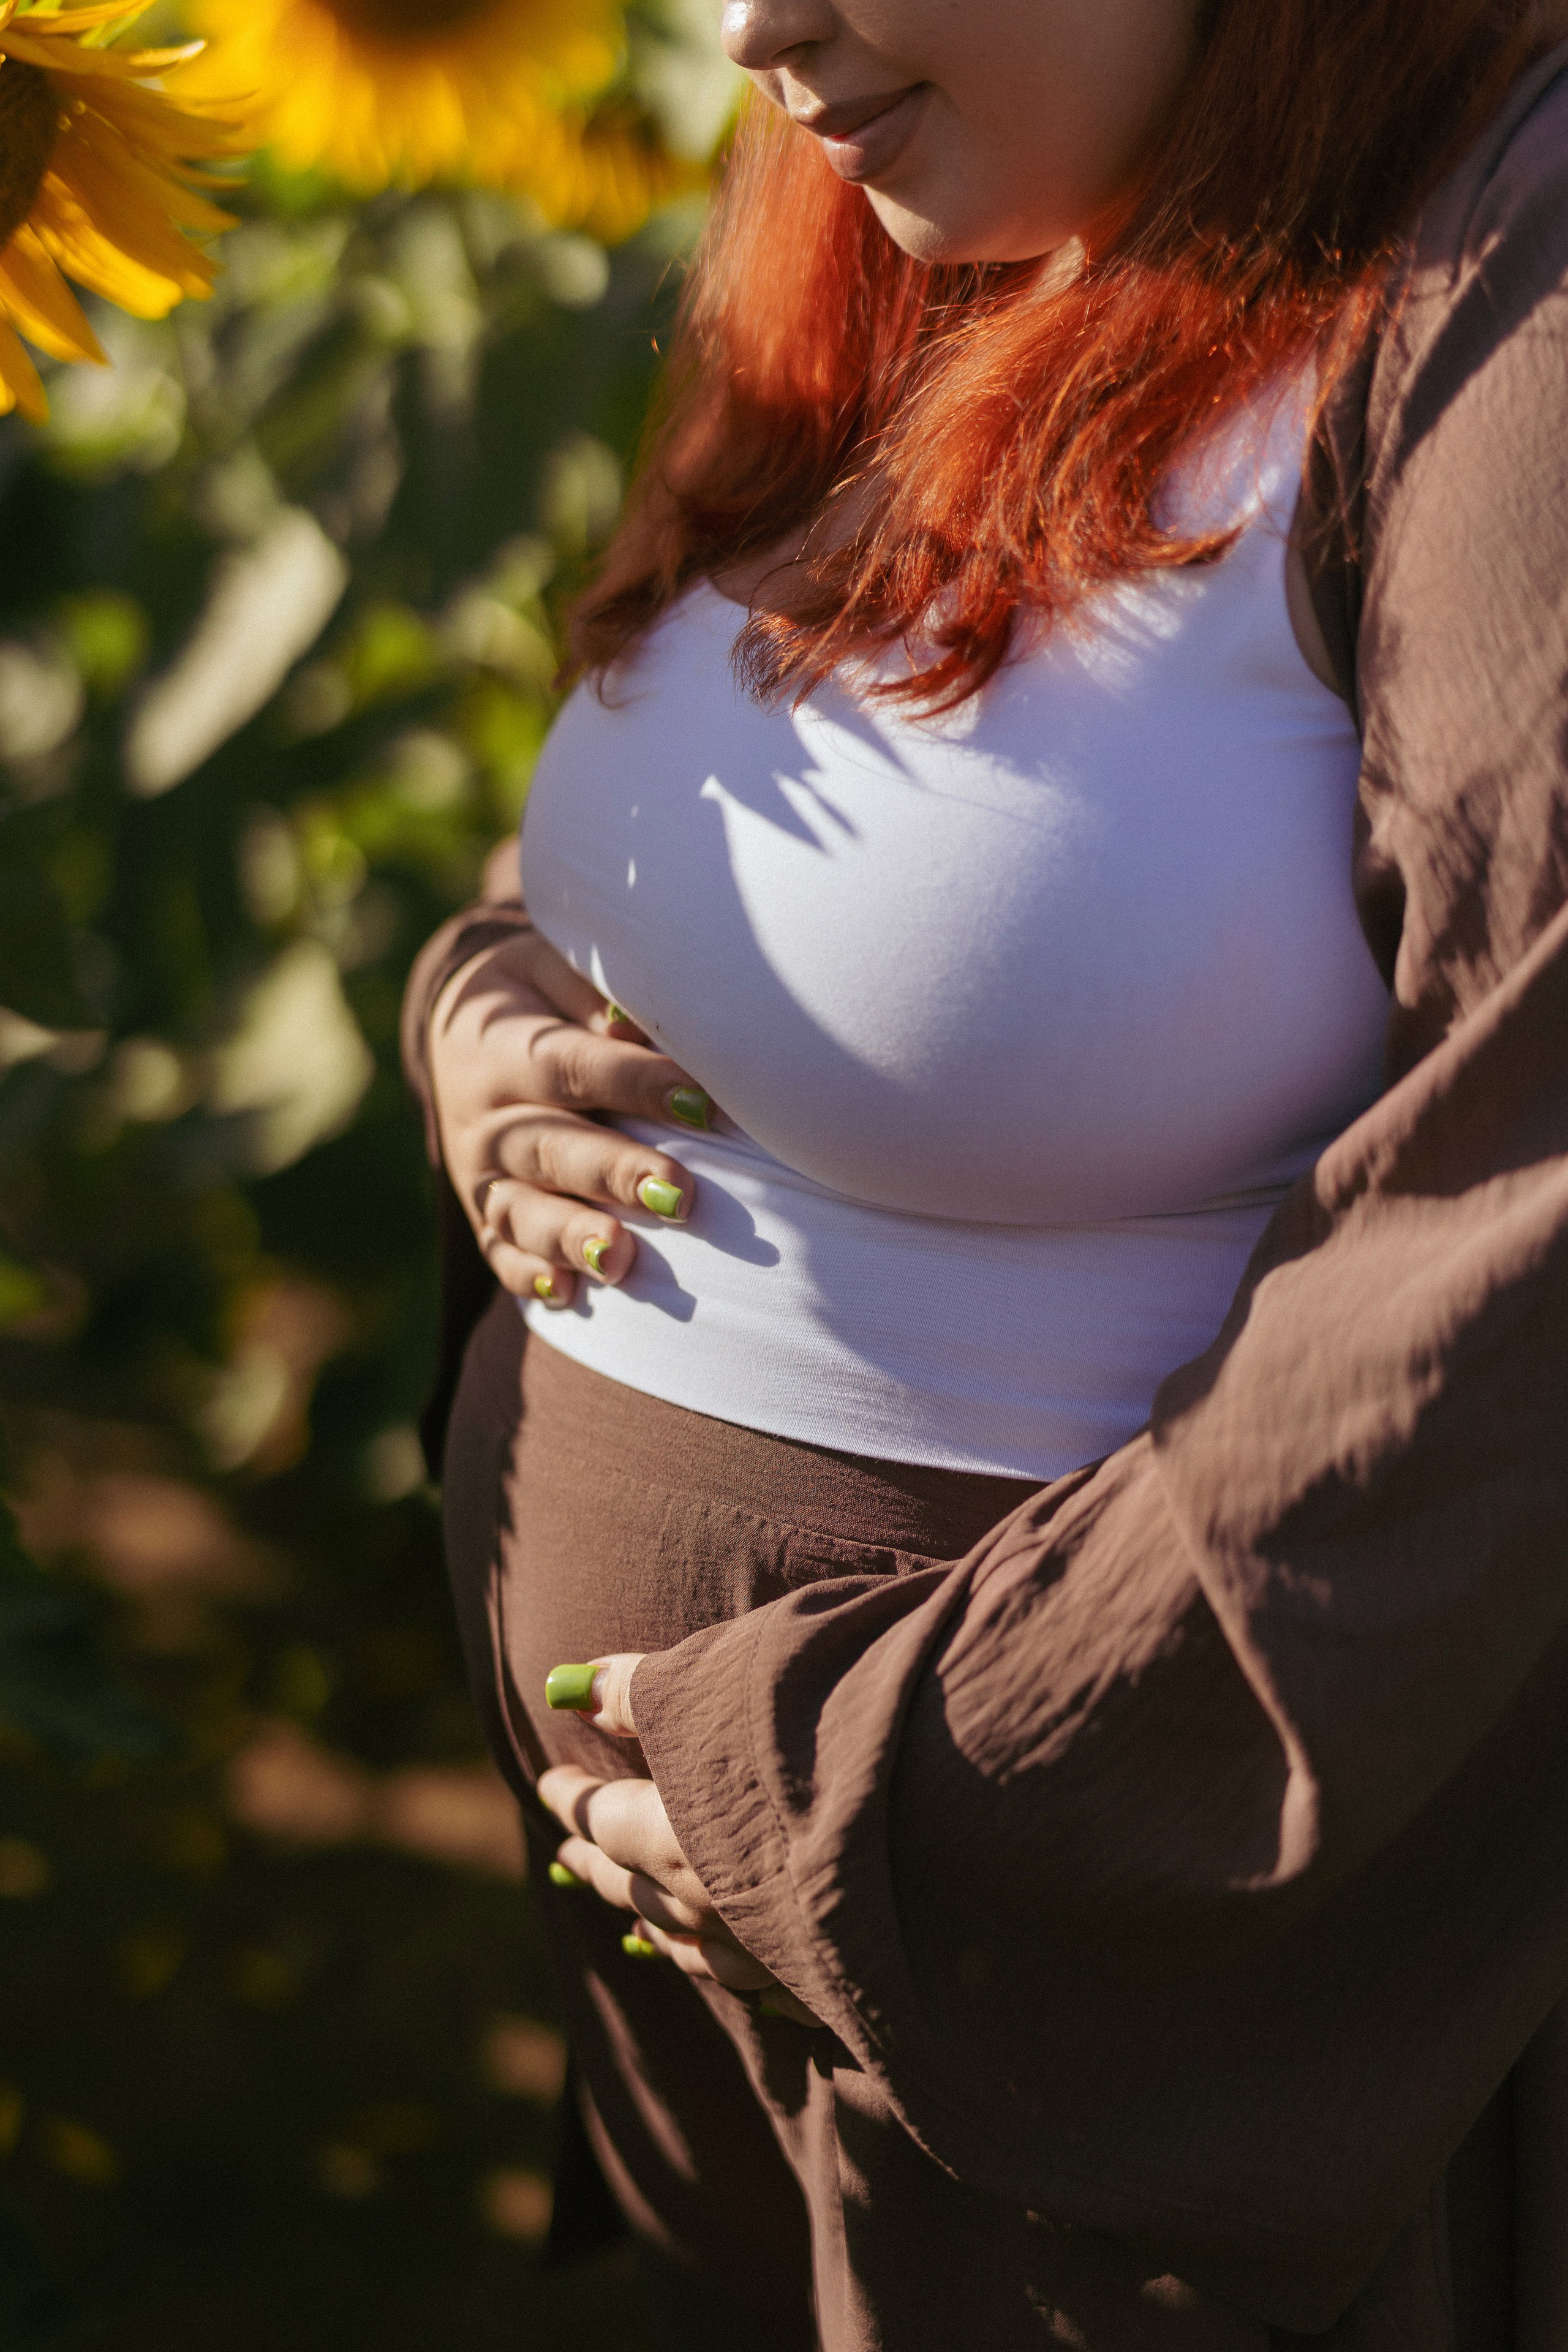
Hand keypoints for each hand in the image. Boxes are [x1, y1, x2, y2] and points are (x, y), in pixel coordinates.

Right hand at [428, 890, 717, 1307]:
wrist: (453, 1033)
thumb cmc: (531, 997)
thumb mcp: (546, 969)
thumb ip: (589, 994)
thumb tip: (634, 1025)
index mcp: (501, 1046)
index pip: (571, 1067)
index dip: (636, 1084)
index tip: (703, 1103)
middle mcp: (486, 1116)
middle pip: (552, 1148)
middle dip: (615, 1174)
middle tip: (679, 1196)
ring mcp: (480, 1173)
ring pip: (523, 1211)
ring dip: (573, 1237)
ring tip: (623, 1257)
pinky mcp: (482, 1214)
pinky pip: (499, 1251)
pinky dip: (528, 1276)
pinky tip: (567, 1293)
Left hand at [537, 1653, 817, 2024]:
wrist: (969, 1797)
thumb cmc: (842, 1720)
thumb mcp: (734, 1679)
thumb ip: (647, 1692)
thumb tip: (567, 1688)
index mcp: (681, 1839)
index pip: (604, 1822)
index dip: (574, 1800)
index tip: (548, 1786)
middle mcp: (716, 1909)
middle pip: (636, 1890)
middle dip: (597, 1865)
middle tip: (568, 1851)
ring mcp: (776, 1954)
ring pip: (690, 1948)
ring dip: (654, 1923)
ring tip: (632, 1916)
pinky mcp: (835, 1978)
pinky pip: (753, 1984)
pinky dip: (720, 1965)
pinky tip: (724, 1965)